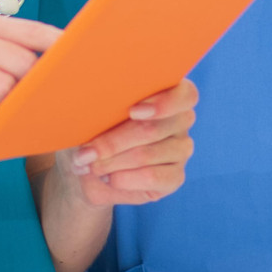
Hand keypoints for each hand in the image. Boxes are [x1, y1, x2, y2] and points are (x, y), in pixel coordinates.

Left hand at [58, 78, 195, 205]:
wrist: (86, 168)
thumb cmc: (89, 130)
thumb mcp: (89, 112)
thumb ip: (101, 102)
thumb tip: (91, 97)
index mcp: (166, 92)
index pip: (185, 94)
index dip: (163, 103)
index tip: (132, 112)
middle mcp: (180, 119)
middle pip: (153, 128)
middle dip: (113, 142)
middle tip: (86, 152)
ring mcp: (181, 149)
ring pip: (147, 154)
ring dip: (112, 162)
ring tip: (90, 165)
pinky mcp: (175, 177)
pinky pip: (154, 178)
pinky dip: (125, 179)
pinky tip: (108, 178)